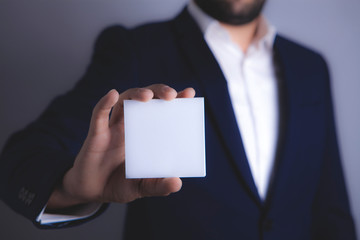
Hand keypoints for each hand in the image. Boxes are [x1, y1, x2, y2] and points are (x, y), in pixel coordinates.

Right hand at [47, 84, 195, 208]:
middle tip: (172, 95)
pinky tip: (112, 95)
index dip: (177, 100)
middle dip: (159, 92)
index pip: (164, 111)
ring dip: (137, 93)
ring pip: (126, 100)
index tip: (189, 93)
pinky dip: (105, 103)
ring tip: (148, 97)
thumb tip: (177, 183)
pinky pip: (99, 114)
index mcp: (148, 134)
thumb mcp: (143, 187)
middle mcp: (133, 125)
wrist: (93, 192)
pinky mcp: (97, 133)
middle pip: (147, 99)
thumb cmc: (120, 184)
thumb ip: (159, 186)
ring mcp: (115, 127)